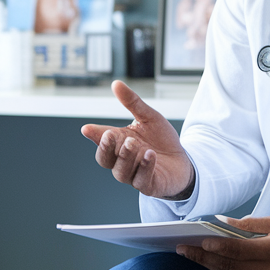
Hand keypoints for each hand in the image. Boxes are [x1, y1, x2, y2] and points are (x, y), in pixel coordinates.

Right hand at [81, 80, 193, 198]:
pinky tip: (150, 155)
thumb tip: (116, 83)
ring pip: (120, 171)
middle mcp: (122, 160)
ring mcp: (134, 174)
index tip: (87, 129)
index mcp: (119, 143)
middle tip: (110, 135)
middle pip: (105, 159)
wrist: (182, 161)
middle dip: (105, 148)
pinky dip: (144, 167)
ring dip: (126, 157)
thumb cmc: (161, 140)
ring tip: (133, 143)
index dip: (94, 135)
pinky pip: (142, 180)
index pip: (102, 140)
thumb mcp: (148, 117)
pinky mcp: (149, 185)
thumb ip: (132, 103)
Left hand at [177, 216, 269, 269]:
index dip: (218, 247)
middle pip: (231, 266)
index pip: (240, 251)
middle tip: (184, 249)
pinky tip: (212, 265)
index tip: (199, 242)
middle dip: (204, 258)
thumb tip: (223, 224)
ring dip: (210, 267)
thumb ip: (252, 225)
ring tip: (192, 256)